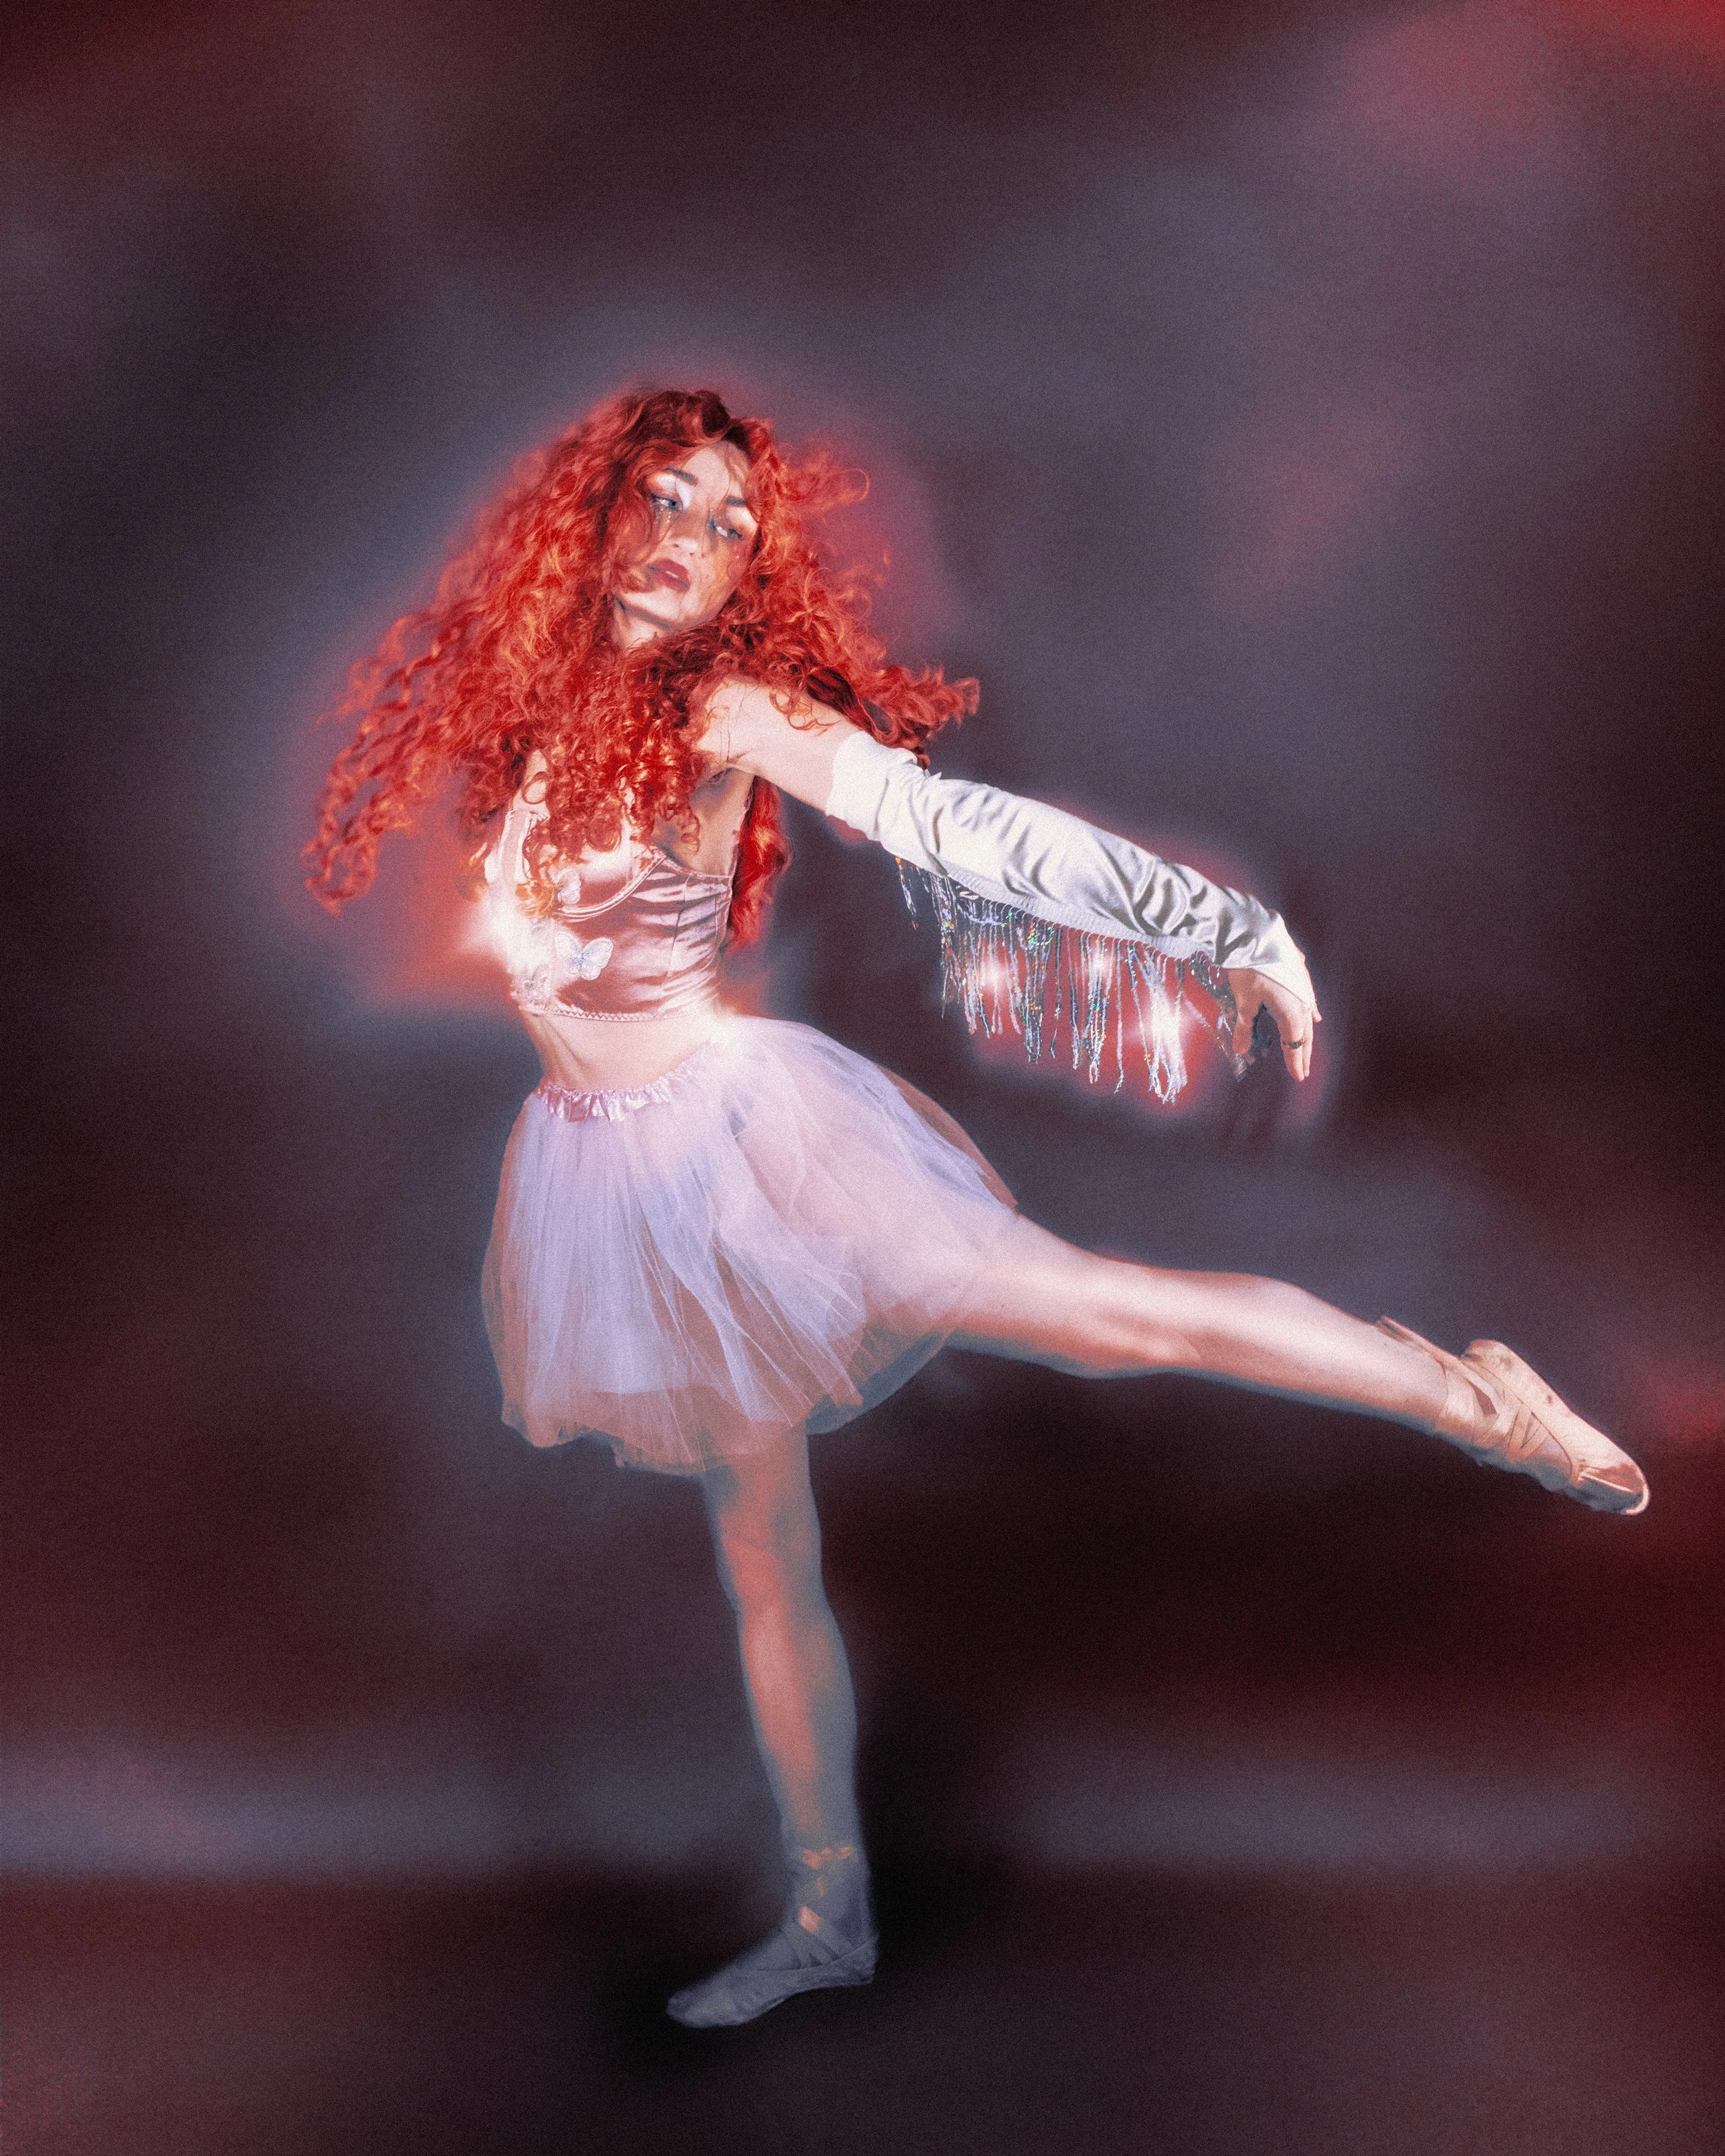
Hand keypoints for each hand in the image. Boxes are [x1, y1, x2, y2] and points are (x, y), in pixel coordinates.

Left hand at [1225, 967, 1319, 1081]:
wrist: (1253, 934)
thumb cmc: (1247, 969)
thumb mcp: (1243, 1001)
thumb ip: (1244, 1027)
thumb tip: (1240, 1050)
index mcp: (1291, 1011)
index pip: (1294, 1043)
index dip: (1295, 1061)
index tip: (1299, 1077)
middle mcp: (1302, 1000)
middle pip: (1304, 1032)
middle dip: (1302, 1052)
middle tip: (1304, 1071)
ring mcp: (1303, 985)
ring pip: (1307, 1015)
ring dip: (1306, 1032)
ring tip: (1307, 1048)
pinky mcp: (1300, 973)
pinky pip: (1307, 997)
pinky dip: (1309, 1009)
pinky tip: (1314, 1014)